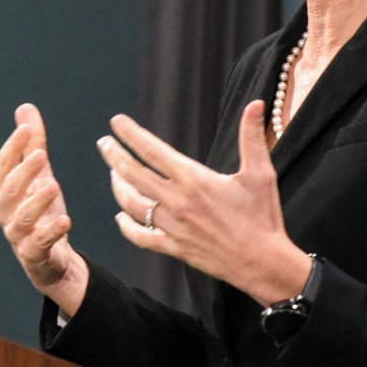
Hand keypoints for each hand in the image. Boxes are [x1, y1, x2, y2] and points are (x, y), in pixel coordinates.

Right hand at [0, 104, 88, 314]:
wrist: (54, 259)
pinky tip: (65, 220)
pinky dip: (50, 231)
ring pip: (21, 217)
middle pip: (8, 190)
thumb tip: (25, 109)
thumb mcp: (41, 176)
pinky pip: (38, 243)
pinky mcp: (32, 255)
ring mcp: (17, 235)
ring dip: (36, 201)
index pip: (4, 165)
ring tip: (54, 185)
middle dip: (23, 171)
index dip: (14, 146)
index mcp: (5, 191)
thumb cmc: (43, 214)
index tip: (26, 128)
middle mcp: (6, 212)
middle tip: (42, 154)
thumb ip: (33, 145)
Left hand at [97, 101, 310, 305]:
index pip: (153, 151)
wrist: (263, 263)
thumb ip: (252, 136)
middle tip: (103, 143)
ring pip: (132, 204)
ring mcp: (173, 226)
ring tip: (113, 173)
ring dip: (118, 187)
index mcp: (194, 180)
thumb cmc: (262, 217)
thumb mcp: (261, 173)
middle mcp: (177, 202)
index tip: (117, 122)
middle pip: (134, 174)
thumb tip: (256, 104)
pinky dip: (126, 226)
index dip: (132, 134)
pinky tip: (120, 217)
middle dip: (114, 156)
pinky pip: (141, 237)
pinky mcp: (174, 247)